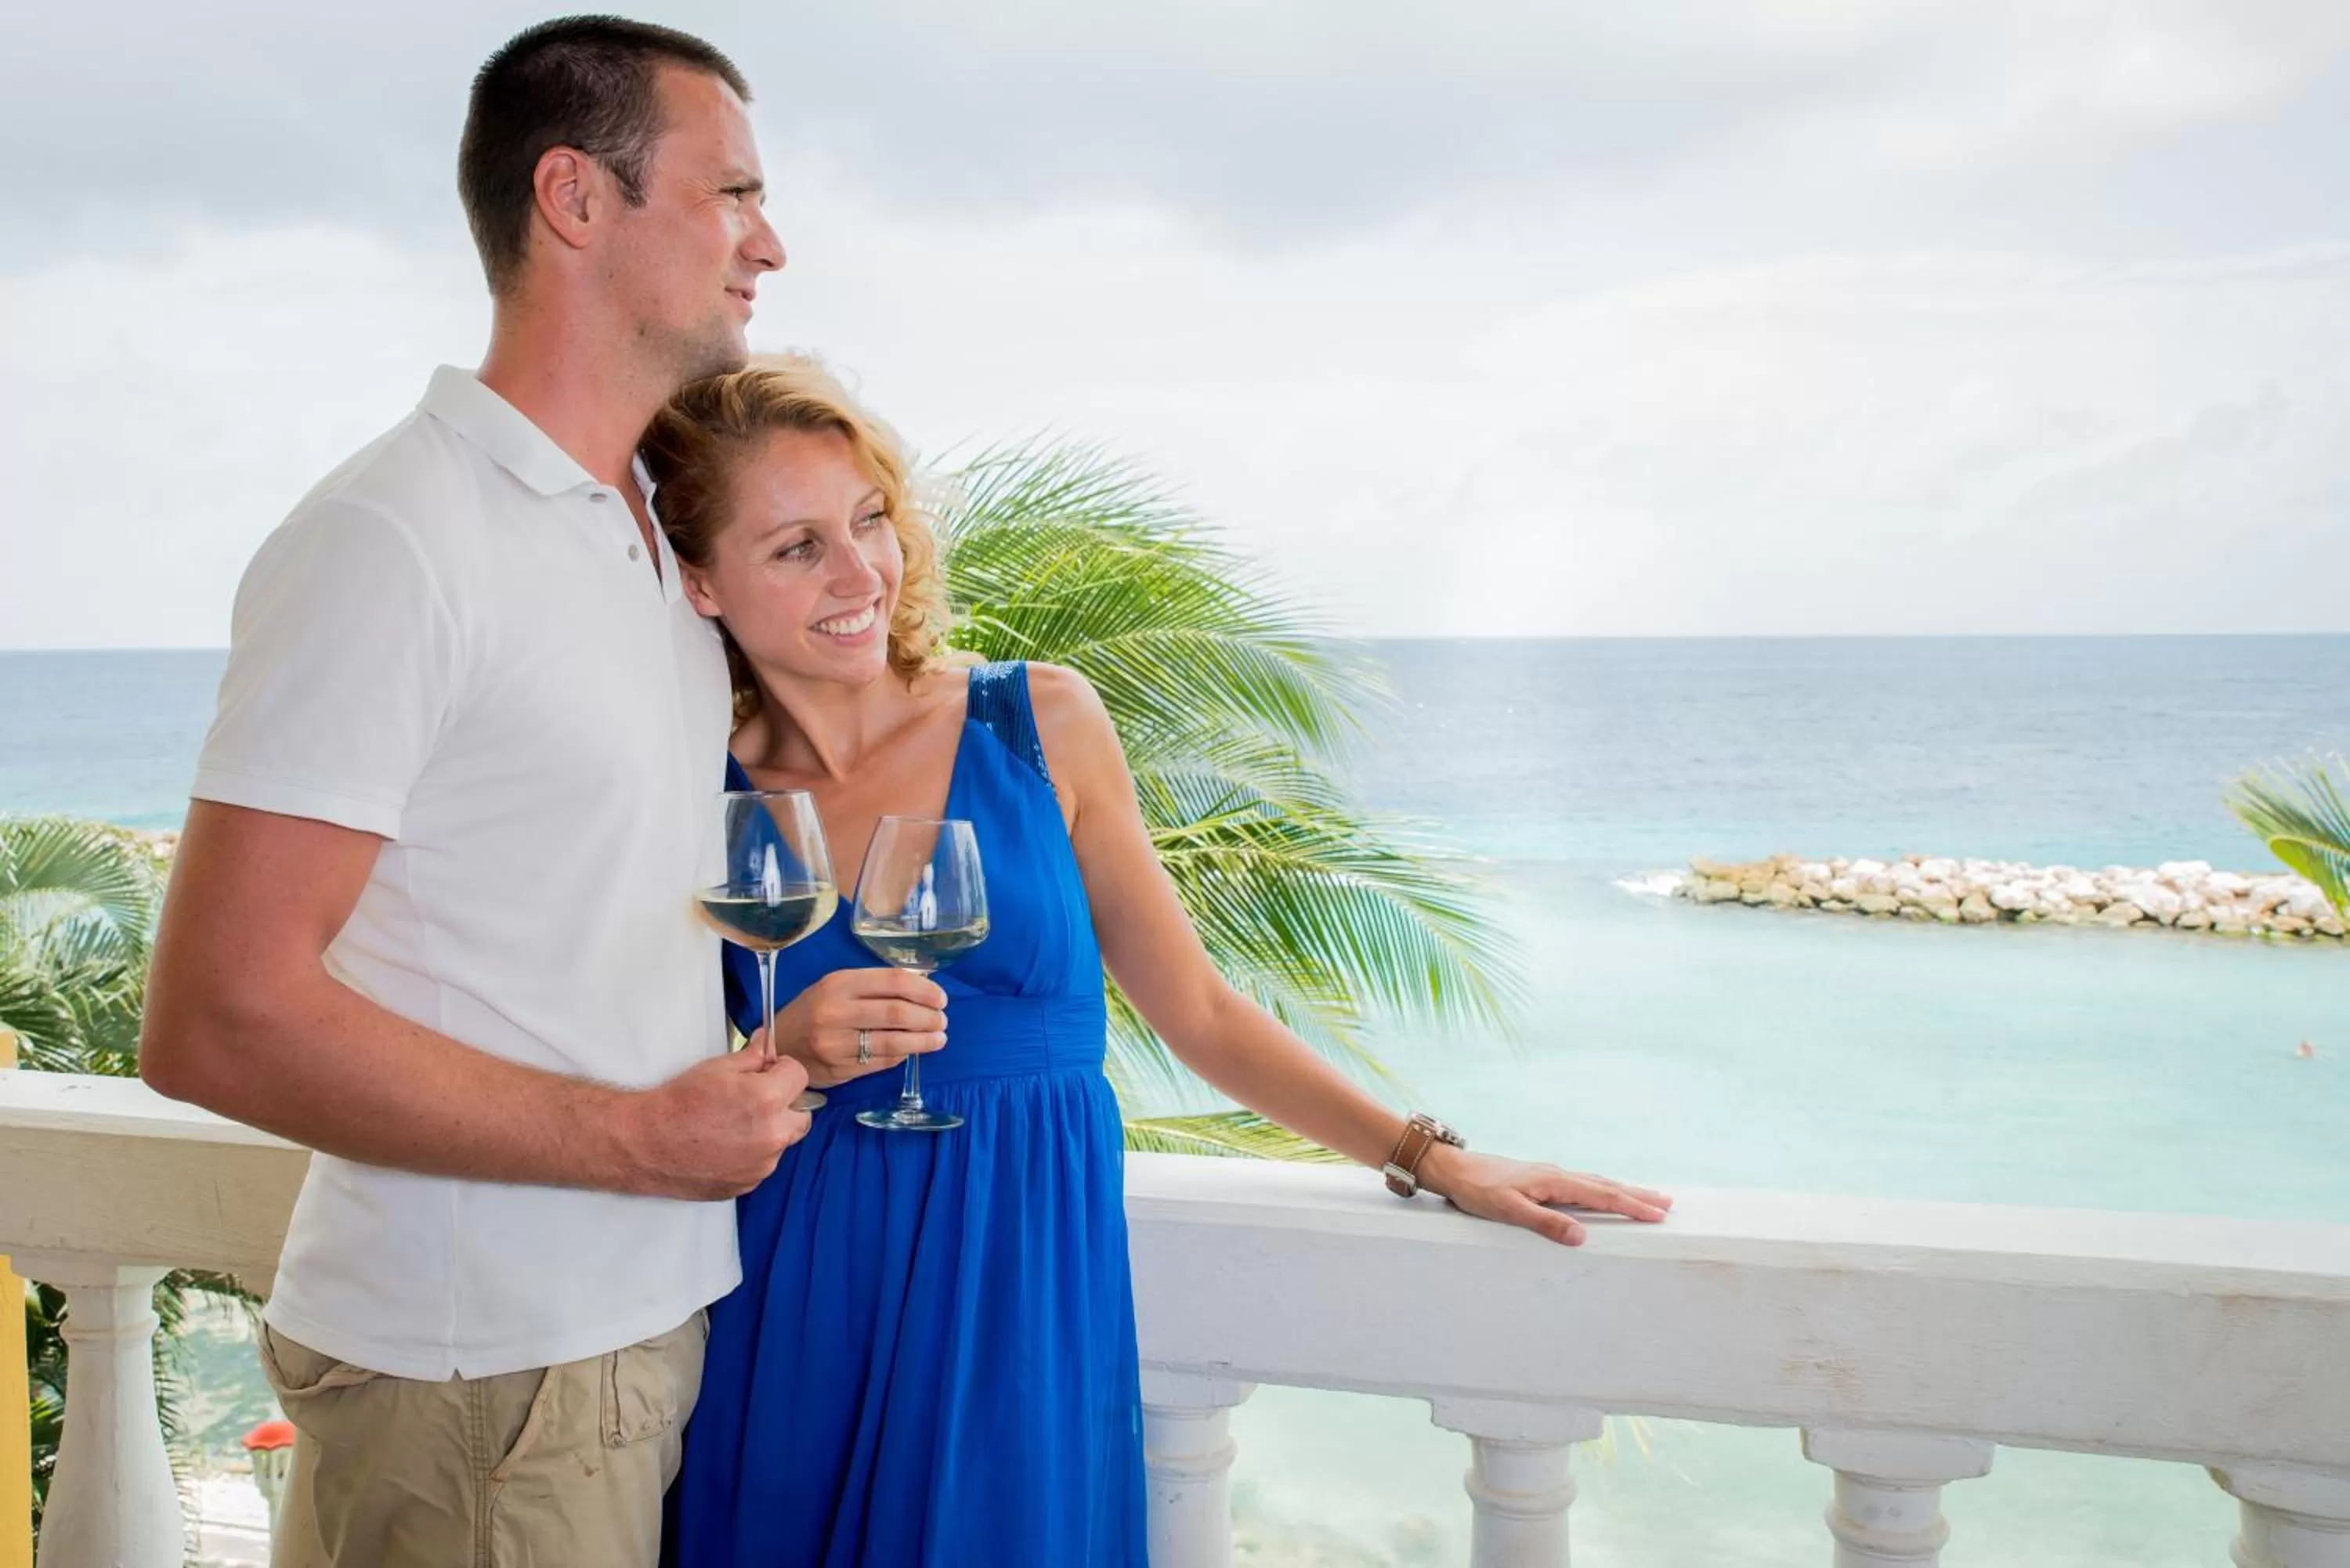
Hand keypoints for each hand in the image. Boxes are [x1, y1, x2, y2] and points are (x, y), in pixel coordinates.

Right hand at [611, 1050, 813, 1199]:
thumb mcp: (717, 1068)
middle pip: (802, 1115)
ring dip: (769, 1131)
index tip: (769, 1071)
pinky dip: (752, 1154)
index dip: (784, 1069)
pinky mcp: (747, 1185)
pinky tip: (723, 1146)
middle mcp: (772, 1136)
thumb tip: (769, 1045)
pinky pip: (762, 1164)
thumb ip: (753, 1057)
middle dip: (786, 1104)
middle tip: (757, 1099)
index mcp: (767, 1100)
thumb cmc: (678, 1101)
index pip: (800, 1076)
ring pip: (782, 1142)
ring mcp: (761, 1165)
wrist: (645, 1144)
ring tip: (732, 1125)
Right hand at [769, 967, 948, 1086]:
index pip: (893, 982)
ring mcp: (837, 1043)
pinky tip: (912, 1051)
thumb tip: (921, 985)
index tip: (940, 998)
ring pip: (894, 1042)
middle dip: (928, 1018)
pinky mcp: (840, 1069)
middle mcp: (836, 1012)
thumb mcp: (836, 987)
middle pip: (897, 1013)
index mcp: (839, 984)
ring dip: (924, 1041)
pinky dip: (903, 1056)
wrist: (778, 1046)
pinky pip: (882, 1062)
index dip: (924, 989)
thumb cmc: (813, 1011)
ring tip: (938, 1038)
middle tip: (942, 1021)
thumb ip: (872, 986)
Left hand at [1419, 1146, 1672, 1245]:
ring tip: (1643, 1196)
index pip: (1602, 1195)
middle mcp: (1556, 1175)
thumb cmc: (1478, 1191)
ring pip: (1593, 1183)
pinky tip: (1598, 1193)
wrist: (1453, 1169)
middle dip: (1637, 1195)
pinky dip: (1599, 1188)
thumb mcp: (1509, 1211)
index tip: (1659, 1214)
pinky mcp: (1539, 1179)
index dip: (1632, 1205)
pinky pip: (1579, 1184)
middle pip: (1605, 1185)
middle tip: (1666, 1203)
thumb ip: (1545, 1224)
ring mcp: (1548, 1176)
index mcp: (1554, 1181)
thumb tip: (1582, 1236)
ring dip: (1620, 1190)